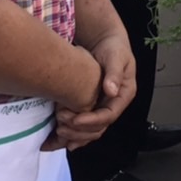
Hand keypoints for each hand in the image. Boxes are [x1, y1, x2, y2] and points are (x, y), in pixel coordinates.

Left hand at [43, 33, 136, 150]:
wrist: (106, 42)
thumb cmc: (113, 48)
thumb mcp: (116, 56)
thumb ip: (114, 73)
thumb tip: (111, 91)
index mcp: (123, 95)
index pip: (109, 116)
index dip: (92, 121)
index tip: (75, 119)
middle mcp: (113, 105)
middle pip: (99, 128)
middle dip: (80, 131)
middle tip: (61, 126)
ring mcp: (102, 108)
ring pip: (90, 132)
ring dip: (74, 135)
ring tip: (57, 132)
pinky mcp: (91, 108)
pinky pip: (82, 126)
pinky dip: (70, 134)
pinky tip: (57, 139)